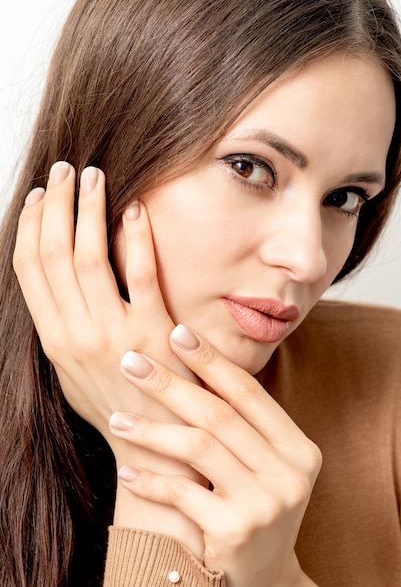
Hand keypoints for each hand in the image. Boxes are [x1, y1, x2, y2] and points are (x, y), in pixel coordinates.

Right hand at [13, 161, 196, 438]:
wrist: (156, 443)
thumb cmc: (116, 405)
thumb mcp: (73, 373)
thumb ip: (61, 330)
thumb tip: (54, 288)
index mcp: (53, 339)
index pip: (29, 269)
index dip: (29, 226)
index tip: (37, 196)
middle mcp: (75, 333)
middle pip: (53, 254)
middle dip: (55, 206)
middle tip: (64, 172)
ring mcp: (113, 332)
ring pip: (87, 256)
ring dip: (87, 211)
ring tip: (93, 177)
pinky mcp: (153, 330)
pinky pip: (139, 273)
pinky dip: (135, 236)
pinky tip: (135, 208)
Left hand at [109, 324, 320, 586]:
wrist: (263, 581)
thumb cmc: (253, 508)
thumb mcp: (262, 466)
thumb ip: (240, 426)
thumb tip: (193, 363)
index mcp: (298, 448)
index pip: (249, 392)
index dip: (211, 360)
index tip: (177, 332)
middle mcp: (291, 473)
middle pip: (218, 413)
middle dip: (169, 383)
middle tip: (132, 361)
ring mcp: (266, 504)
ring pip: (198, 447)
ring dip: (151, 430)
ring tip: (116, 418)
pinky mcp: (236, 533)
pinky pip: (182, 493)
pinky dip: (150, 480)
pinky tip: (126, 471)